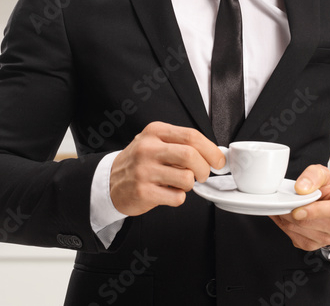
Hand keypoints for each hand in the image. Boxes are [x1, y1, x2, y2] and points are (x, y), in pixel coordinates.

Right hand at [109, 121, 225, 216]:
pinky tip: (168, 193)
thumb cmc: (140, 162)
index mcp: (155, 132)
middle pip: (191, 155)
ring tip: (179, 183)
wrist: (110, 181)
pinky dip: (178, 198)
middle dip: (205, 168)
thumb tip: (213, 154)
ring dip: (190, 185)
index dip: (211, 150)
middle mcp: (148, 149)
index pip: (192, 136)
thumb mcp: (155, 142)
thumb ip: (181, 144)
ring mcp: (145, 170)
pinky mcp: (143, 192)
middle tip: (203, 175)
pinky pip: (177, 198)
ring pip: (187, 179)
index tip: (219, 161)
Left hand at [269, 164, 329, 250]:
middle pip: (310, 223)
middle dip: (291, 211)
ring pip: (299, 230)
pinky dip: (286, 226)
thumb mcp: (323, 174)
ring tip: (284, 206)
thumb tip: (301, 188)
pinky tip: (285, 216)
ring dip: (286, 219)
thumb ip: (313, 176)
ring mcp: (328, 238)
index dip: (313, 212)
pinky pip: (295, 238)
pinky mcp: (314, 245)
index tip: (297, 210)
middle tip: (281, 201)